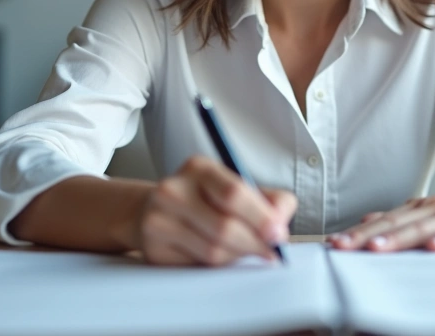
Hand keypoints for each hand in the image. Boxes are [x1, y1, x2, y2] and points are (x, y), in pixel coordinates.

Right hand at [132, 155, 296, 265]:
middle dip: (255, 243)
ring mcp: (158, 220)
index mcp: (199, 168)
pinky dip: (217, 265)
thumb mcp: (237, 187)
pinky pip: (197, 265)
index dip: (261, 217)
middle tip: (271, 252)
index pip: (234, 193)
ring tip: (245, 250)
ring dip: (237, 256)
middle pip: (224, 227)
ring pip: (213, 251)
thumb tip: (280, 226)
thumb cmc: (206, 200)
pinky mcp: (154, 249)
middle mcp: (173, 190)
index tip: (278, 234)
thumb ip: (269, 201)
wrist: (154, 210)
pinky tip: (221, 255)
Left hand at [329, 175, 434, 251]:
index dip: (358, 232)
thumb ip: (400, 216)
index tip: (334, 243)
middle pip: (395, 224)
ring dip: (398, 238)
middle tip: (343, 246)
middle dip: (367, 236)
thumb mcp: (430, 209)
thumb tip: (367, 219)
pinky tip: (434, 249)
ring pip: (422, 229)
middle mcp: (432, 210)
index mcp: (419, 208)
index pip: (383, 221)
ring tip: (377, 248)